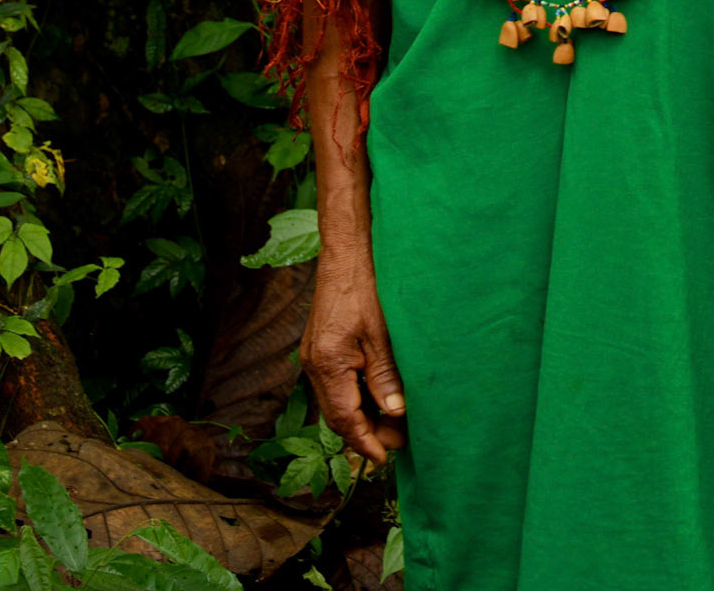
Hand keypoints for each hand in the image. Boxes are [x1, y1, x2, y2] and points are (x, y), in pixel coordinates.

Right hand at [301, 249, 406, 465]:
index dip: (366, 443)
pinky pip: (337, 384)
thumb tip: (395, 415)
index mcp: (328, 365)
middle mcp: (314, 365)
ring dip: (362, 416)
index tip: (386, 458)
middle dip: (366, 433)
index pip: (345, 420)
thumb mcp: (381, 335)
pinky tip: (378, 396)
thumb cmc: (366, 288)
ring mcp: (315, 357)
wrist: (347, 253)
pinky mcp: (321, 348)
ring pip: (337, 402)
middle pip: (337, 416)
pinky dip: (356, 396)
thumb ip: (385, 377)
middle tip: (399, 440)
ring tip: (393, 422)